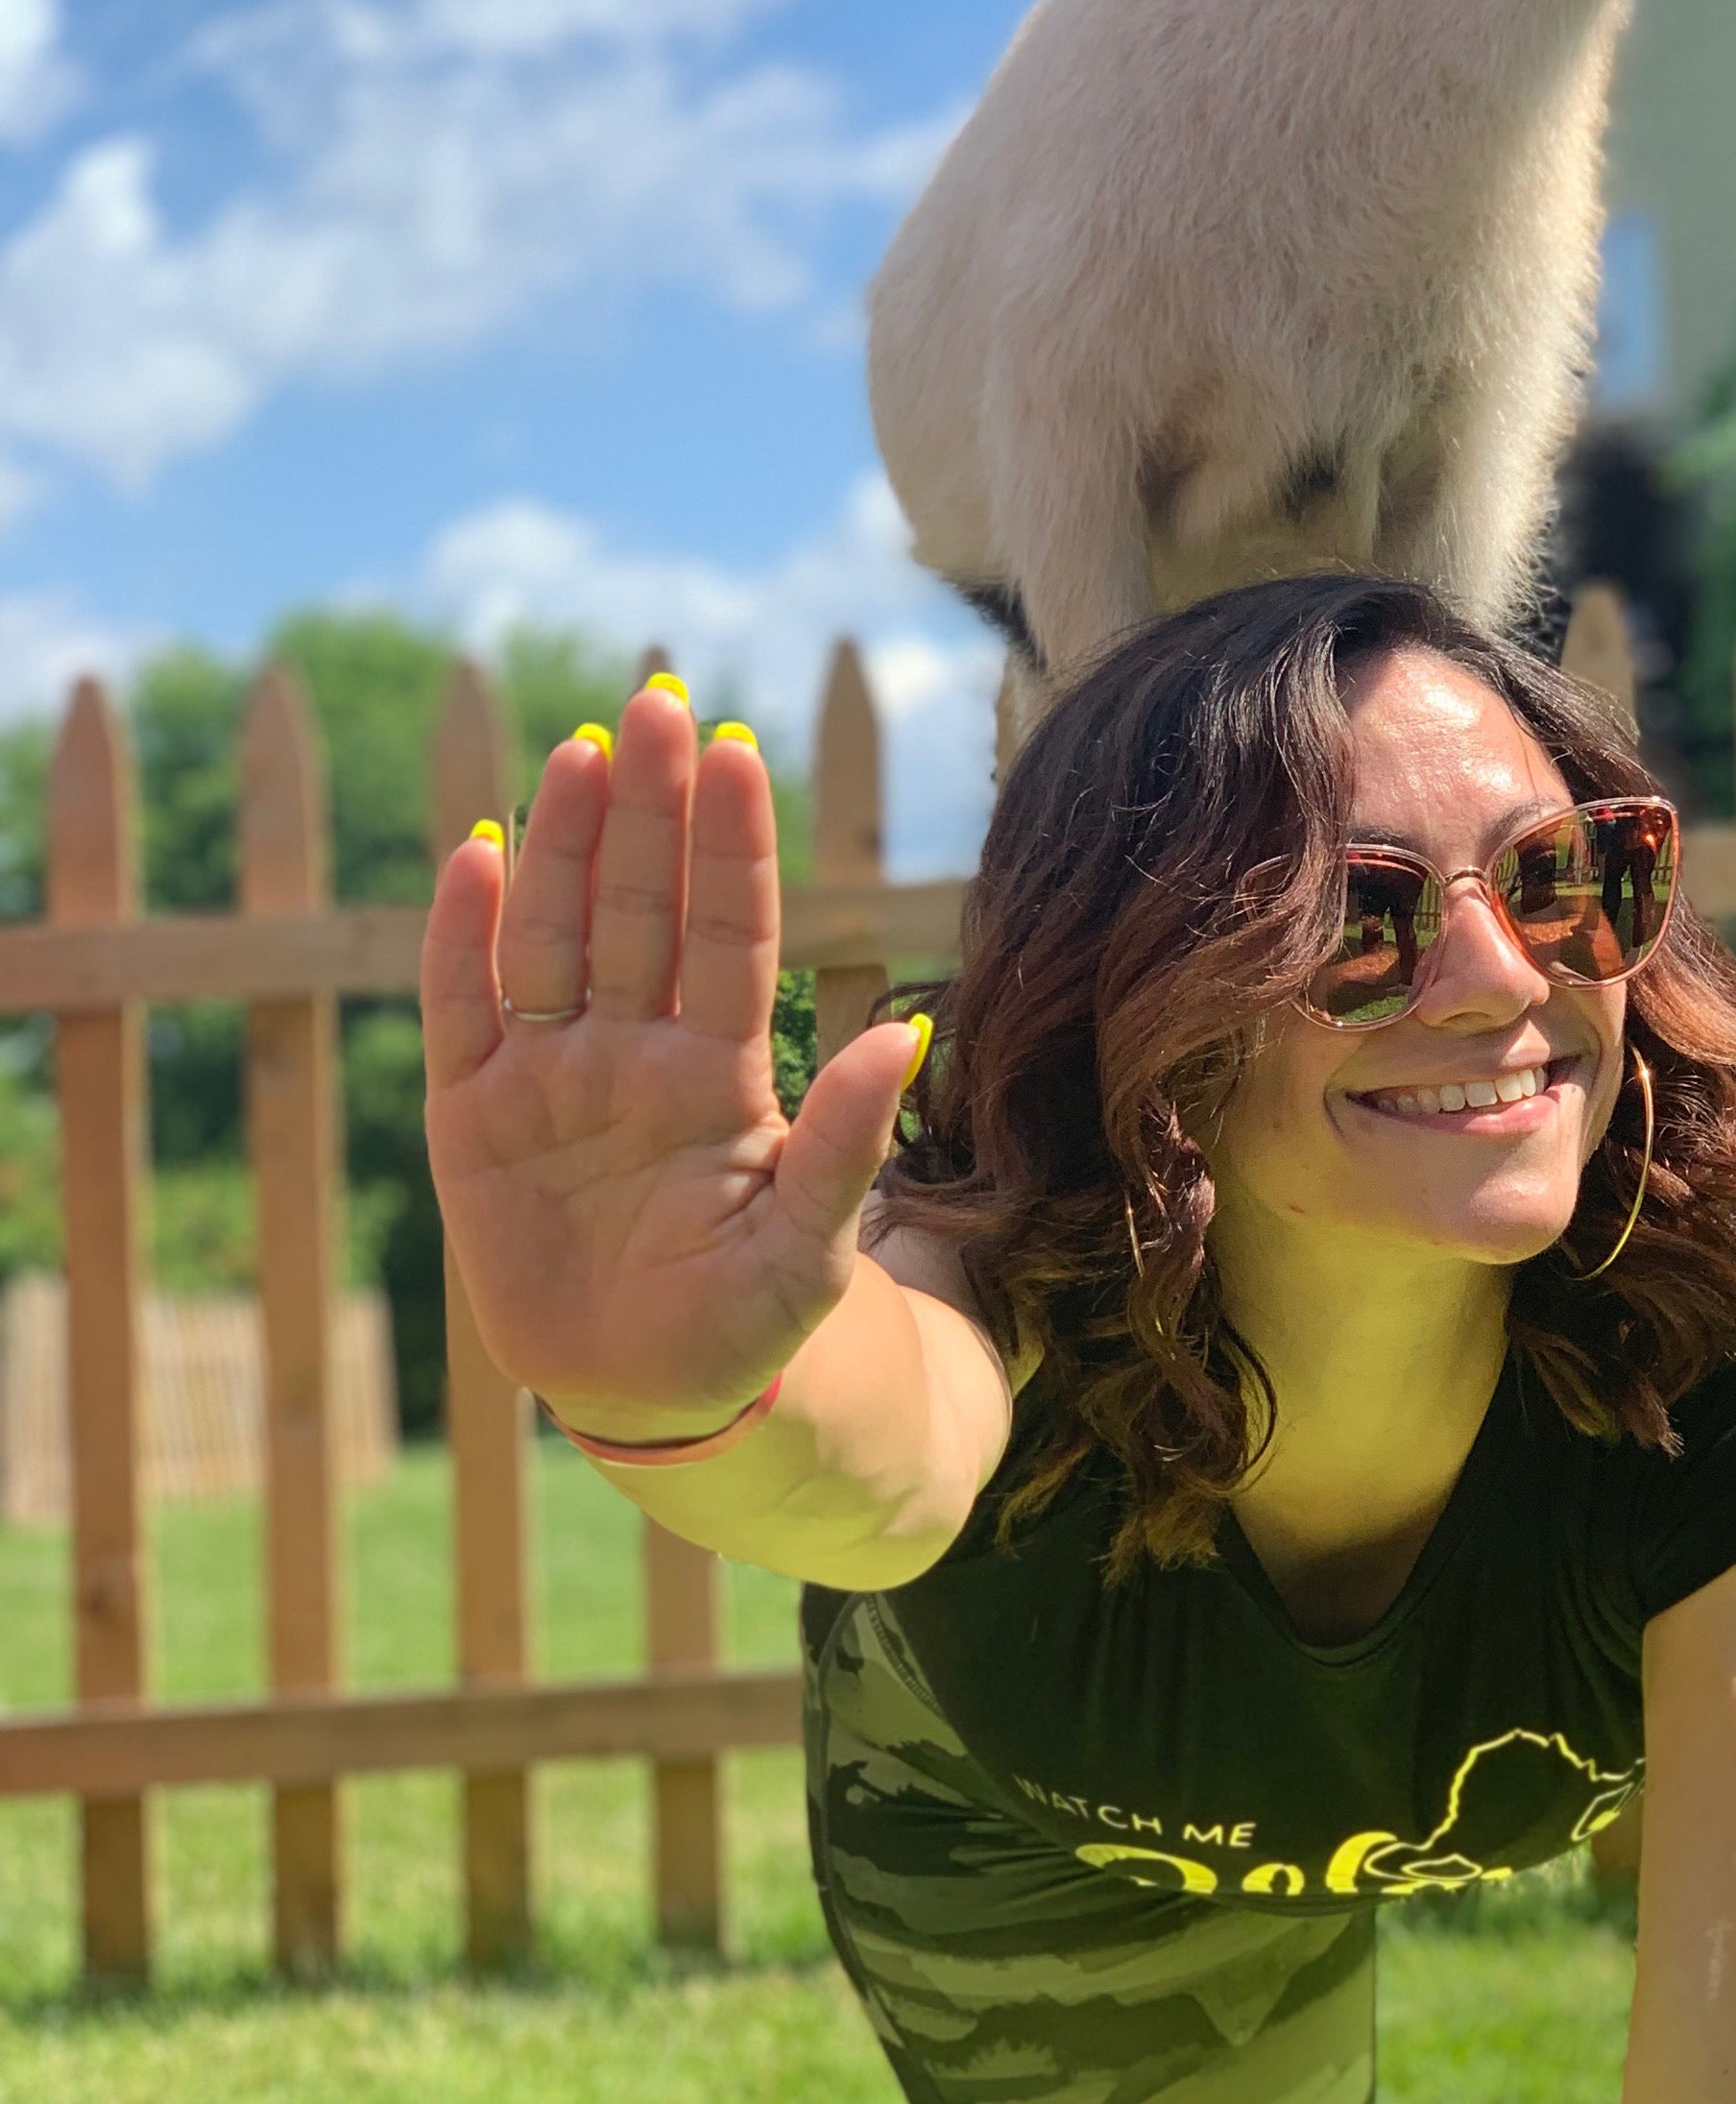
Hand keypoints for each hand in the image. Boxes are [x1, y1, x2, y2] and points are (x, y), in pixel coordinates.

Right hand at [419, 681, 926, 1436]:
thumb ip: (842, 1147)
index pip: (730, 933)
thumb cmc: (747, 1323)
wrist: (651, 1398)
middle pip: (642, 909)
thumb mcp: (809, 1252)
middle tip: (658, 705)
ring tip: (582, 754)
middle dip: (650, 811)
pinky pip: (464, 1010)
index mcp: (721, 1073)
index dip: (731, 847)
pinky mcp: (475, 1119)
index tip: (740, 752)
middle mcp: (636, 1053)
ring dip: (566, 846)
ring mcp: (553, 1077)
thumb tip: (903, 1040)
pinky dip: (464, 938)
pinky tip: (477, 856)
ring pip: (556, 936)